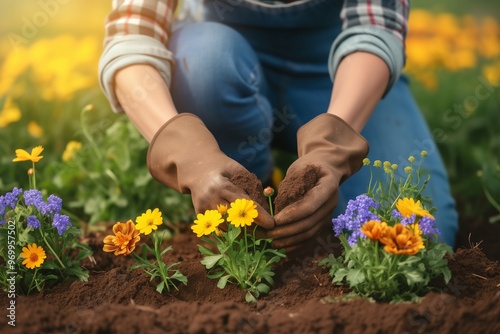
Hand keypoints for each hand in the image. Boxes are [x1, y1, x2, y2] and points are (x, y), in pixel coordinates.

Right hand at [147, 113, 273, 228]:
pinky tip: (241, 228)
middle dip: (253, 228)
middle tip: (267, 231)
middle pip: (235, 220)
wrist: (197, 168)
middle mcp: (211, 199)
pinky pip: (219, 227)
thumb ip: (252, 187)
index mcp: (222, 186)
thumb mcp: (239, 171)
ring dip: (243, 231)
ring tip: (257, 231)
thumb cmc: (223, 168)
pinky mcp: (200, 214)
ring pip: (227, 227)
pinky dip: (231, 229)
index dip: (259, 216)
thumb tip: (267, 207)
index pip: (244, 205)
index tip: (272, 223)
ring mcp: (203, 208)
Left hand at [268, 113, 368, 250]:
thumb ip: (290, 186)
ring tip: (272, 243)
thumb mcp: (299, 168)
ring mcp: (329, 214)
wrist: (325, 168)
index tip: (274, 220)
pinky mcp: (323, 222)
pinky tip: (284, 249)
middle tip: (268, 234)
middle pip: (309, 222)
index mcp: (328, 186)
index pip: (310, 205)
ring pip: (310, 232)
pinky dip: (298, 244)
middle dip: (287, 231)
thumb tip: (277, 207)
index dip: (292, 215)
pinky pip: (311, 237)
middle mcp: (331, 203)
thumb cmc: (308, 166)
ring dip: (291, 240)